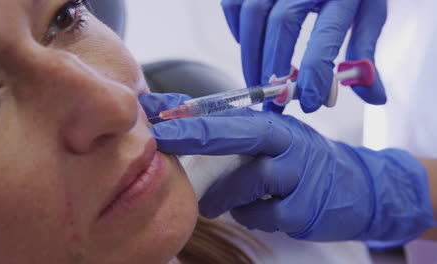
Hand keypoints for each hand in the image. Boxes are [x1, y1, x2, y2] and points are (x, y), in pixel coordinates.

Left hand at [140, 93, 434, 246]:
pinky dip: (250, 214)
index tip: (156, 118)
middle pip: (241, 133)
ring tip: (209, 204)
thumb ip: (230, 131)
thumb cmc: (298, 160)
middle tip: (163, 140)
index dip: (190, 116)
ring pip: (249, 180)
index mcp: (274, 124)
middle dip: (198, 134)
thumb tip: (175, 119)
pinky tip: (252, 212)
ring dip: (223, 193)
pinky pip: (263, 214)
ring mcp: (299, 175)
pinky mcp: (304, 209)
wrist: (355, 188)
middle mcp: (287, 143)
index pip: (228, 114)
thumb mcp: (271, 139)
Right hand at [221, 0, 386, 112]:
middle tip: (274, 98)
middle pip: (282, 24)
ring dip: (252, 55)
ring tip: (257, 81)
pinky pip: (234, 5)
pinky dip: (237, 31)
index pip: (326, 34)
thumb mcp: (368, 11)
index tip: (309, 102)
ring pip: (253, 15)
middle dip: (274, 67)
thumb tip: (374, 96)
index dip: (315, 73)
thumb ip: (365, 52)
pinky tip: (251, 47)